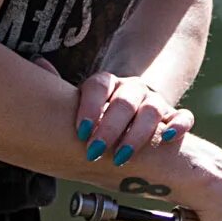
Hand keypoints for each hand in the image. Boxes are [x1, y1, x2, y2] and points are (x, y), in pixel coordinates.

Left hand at [48, 60, 192, 168]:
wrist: (131, 113)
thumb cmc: (97, 114)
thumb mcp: (78, 103)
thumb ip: (59, 87)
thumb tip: (38, 63)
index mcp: (107, 84)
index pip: (100, 86)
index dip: (91, 107)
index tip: (81, 131)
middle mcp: (132, 89)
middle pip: (126, 101)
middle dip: (111, 127)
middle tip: (96, 150)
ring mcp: (155, 102)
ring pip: (153, 110)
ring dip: (137, 134)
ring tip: (122, 157)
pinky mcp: (173, 117)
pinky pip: (183, 117)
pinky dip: (178, 125)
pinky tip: (167, 138)